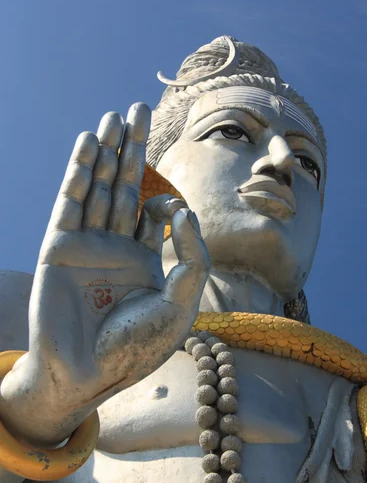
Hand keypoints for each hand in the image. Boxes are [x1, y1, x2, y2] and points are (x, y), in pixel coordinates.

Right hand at [0, 104, 209, 442]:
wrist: (88, 373)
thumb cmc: (136, 347)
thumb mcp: (180, 304)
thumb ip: (192, 257)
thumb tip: (185, 210)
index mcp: (144, 259)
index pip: (154, 211)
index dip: (166, 199)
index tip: (174, 210)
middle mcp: (115, 245)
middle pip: (125, 185)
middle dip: (132, 148)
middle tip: (138, 109)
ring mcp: (86, 243)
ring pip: (98, 185)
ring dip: (107, 150)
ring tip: (115, 115)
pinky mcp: (58, 245)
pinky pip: (71, 200)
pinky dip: (80, 171)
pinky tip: (90, 143)